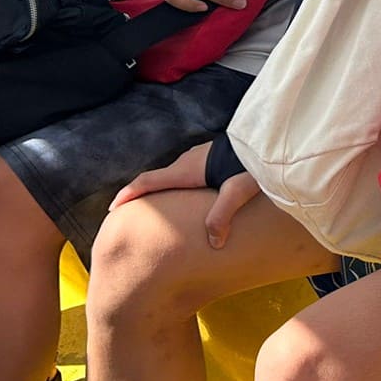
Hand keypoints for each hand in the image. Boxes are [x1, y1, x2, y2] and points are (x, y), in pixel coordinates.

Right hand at [109, 142, 262, 250]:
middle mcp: (187, 161)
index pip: (148, 182)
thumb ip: (222, 215)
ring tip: (158, 208)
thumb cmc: (251, 163)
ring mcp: (198, 156)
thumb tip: (213, 242)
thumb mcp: (237, 190)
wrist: (266, 137)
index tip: (113, 209)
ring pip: (172, 175)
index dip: (129, 195)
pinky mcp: (209, 154)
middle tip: (130, 213)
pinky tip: (187, 195)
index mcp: (186, 171)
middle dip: (141, 195)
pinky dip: (176, 185)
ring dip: (160, 190)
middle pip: (156, 179)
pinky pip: (185, 172)